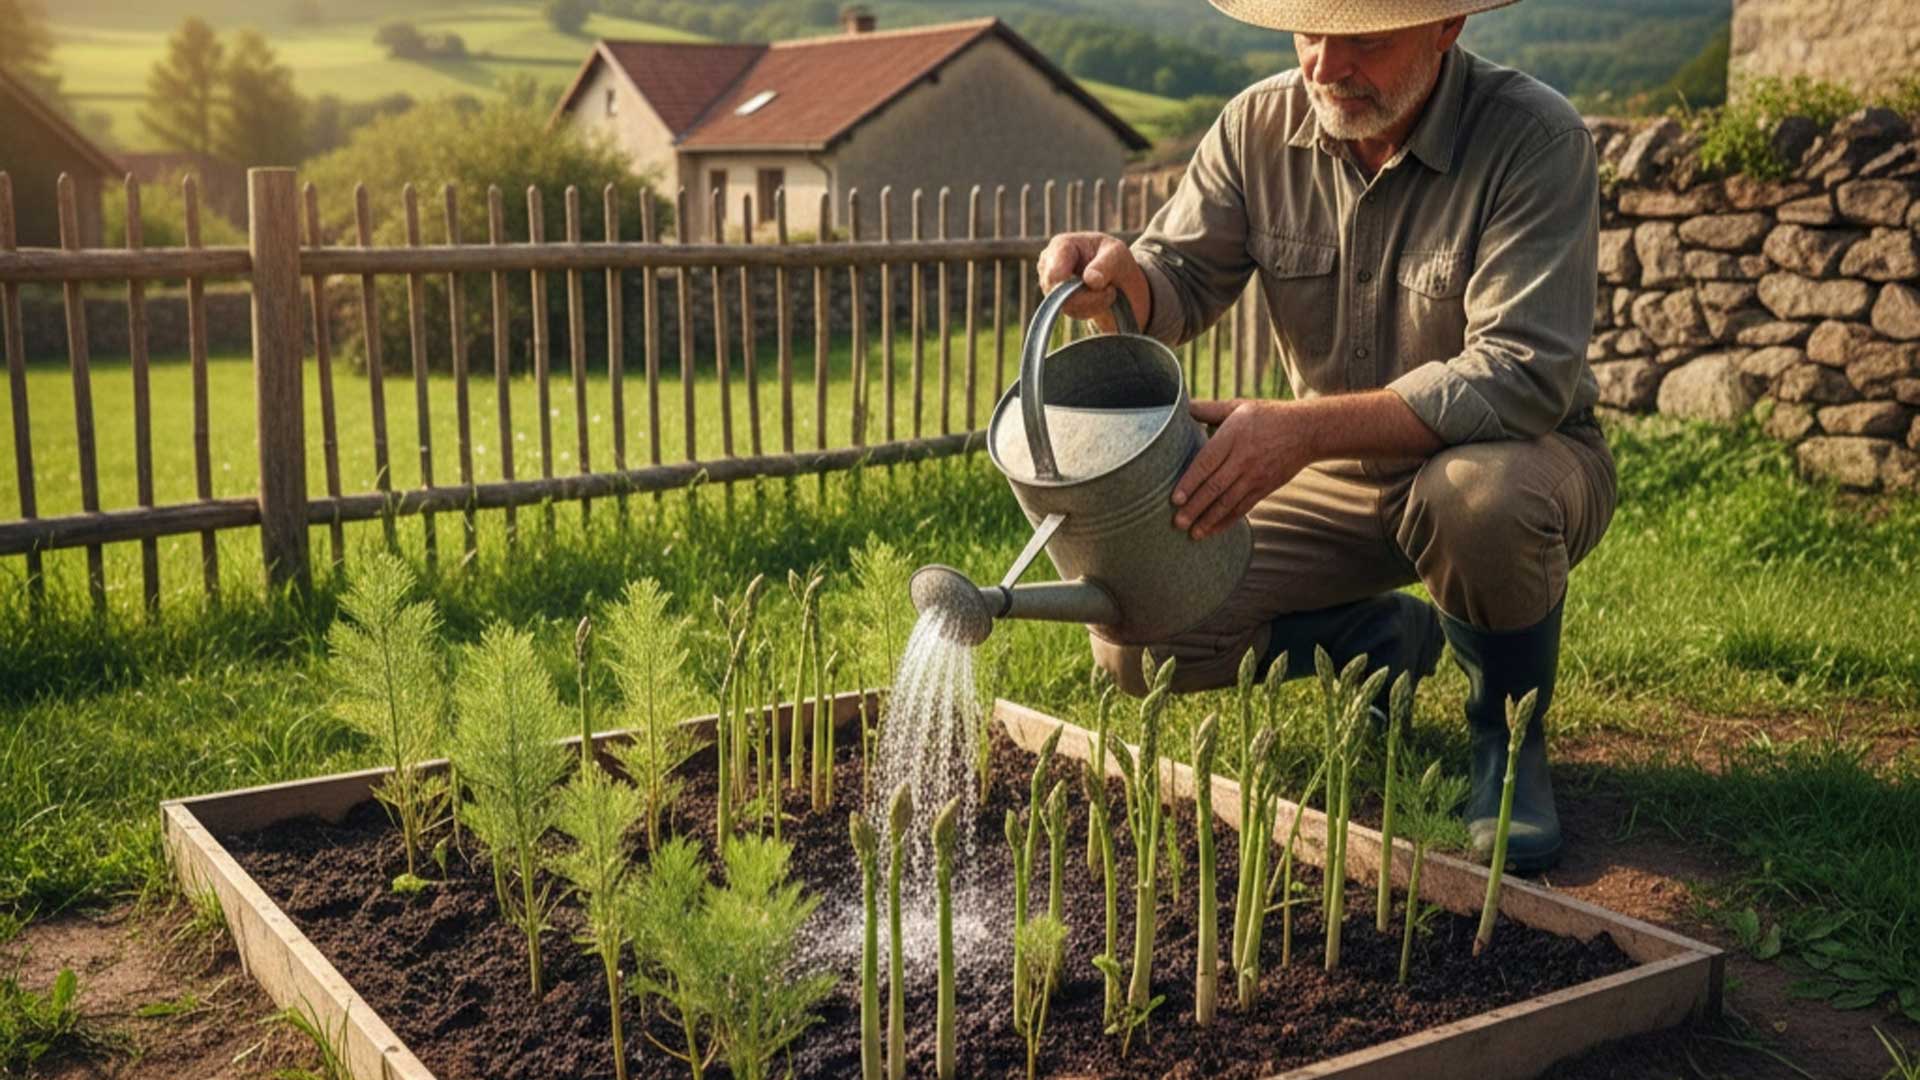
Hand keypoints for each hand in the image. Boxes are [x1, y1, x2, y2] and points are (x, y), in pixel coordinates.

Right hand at [1035, 232, 1150, 328]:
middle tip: (1110, 291)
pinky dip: (1090, 310)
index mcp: (1061, 246)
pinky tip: (1099, 298)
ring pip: (1066, 305)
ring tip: (1107, 292)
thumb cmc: (1114, 258)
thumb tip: (1090, 280)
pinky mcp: (1055, 300)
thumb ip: (1105, 265)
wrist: (1116, 275)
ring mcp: (1049, 283)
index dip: (1073, 286)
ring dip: (1092, 304)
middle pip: (1058, 293)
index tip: (1098, 286)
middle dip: (1088, 297)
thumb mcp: (1117, 255)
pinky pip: (1071, 312)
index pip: (1055, 273)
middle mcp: (1049, 264)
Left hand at [1172, 399, 1317, 539]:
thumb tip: (1183, 405)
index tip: (1174, 499)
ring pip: (1228, 502)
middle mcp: (1243, 459)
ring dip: (1208, 520)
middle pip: (1215, 487)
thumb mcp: (1239, 406)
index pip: (1206, 463)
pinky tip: (1212, 531)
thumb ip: (1209, 409)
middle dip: (1195, 508)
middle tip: (1177, 523)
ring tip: (1192, 534)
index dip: (1190, 482)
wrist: (1307, 431)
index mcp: (1232, 437)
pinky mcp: (1264, 488)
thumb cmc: (1268, 416)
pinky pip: (1242, 508)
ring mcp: (1255, 476)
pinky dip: (1226, 521)